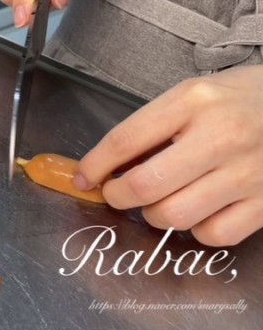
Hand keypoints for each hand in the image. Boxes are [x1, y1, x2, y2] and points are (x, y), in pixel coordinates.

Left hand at [74, 66, 262, 245]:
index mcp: (193, 101)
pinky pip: (214, 234)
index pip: (125, 140)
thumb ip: (152, 127)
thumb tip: (107, 165)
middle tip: (116, 193)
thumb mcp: (192, 95)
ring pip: (175, 215)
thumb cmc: (239, 99)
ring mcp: (247, 171)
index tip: (83, 178)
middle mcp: (220, 136)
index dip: (94, 165)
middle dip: (117, 196)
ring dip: (153, 215)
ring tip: (157, 201)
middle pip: (145, 185)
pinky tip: (197, 212)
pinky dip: (195, 230)